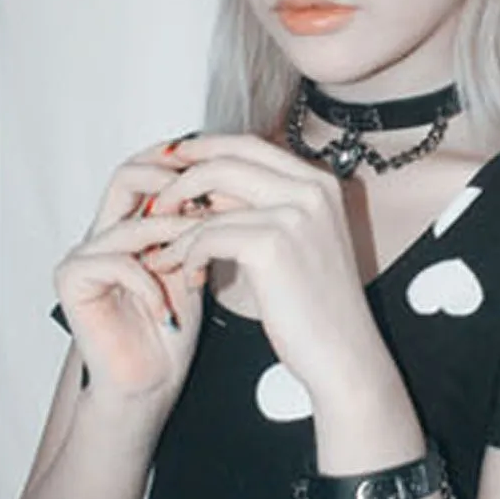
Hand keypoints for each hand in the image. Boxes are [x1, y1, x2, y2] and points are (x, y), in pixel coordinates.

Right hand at [53, 137, 205, 422]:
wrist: (153, 377)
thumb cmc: (175, 324)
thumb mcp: (198, 262)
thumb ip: (203, 225)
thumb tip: (232, 183)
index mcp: (134, 221)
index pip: (149, 168)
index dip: (184, 165)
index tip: (225, 173)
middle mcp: (106, 230)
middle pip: (128, 175)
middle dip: (173, 183)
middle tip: (209, 205)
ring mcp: (86, 253)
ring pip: (132, 222)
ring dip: (174, 241)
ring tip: (199, 262)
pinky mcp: (73, 280)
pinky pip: (119, 263)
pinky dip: (151, 284)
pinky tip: (168, 309)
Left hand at [143, 135, 388, 403]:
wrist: (345, 353)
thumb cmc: (321, 307)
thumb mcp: (299, 243)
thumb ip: (262, 208)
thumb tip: (209, 191)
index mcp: (321, 185)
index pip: (251, 145)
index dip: (206, 148)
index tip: (174, 161)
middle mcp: (312, 190)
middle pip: (228, 159)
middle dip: (181, 178)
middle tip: (154, 202)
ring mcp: (294, 214)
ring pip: (211, 199)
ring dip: (176, 225)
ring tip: (161, 249)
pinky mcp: (272, 245)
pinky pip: (207, 236)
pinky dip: (188, 256)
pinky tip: (190, 277)